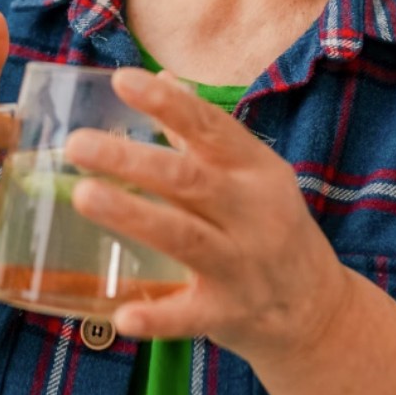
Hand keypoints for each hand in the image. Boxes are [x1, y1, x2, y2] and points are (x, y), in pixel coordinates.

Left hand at [63, 68, 349, 368]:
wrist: (319, 309)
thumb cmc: (272, 226)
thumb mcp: (251, 174)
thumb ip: (204, 133)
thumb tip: (165, 77)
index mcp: (255, 170)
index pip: (210, 127)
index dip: (168, 103)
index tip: (123, 79)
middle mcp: (252, 213)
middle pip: (188, 179)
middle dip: (131, 160)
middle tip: (76, 144)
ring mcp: (241, 265)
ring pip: (184, 238)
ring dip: (133, 216)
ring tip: (85, 196)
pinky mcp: (228, 314)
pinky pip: (189, 316)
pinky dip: (156, 317)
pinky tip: (121, 315)